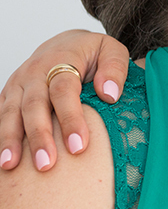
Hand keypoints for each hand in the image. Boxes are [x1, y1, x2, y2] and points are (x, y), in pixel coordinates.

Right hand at [0, 30, 128, 170]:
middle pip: (34, 106)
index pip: (64, 91)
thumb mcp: (111, 50)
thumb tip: (109, 94)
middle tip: (46, 164)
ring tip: (11, 165)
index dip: (70, 118)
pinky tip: (2, 158)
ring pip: (10, 113)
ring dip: (10, 140)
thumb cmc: (91, 52)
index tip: (79, 146)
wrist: (65, 42)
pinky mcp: (8, 95)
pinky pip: (1, 116)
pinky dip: (1, 136)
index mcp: (62, 59)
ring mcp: (17, 84)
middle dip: (39, 136)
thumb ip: (115, 68)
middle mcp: (34, 72)